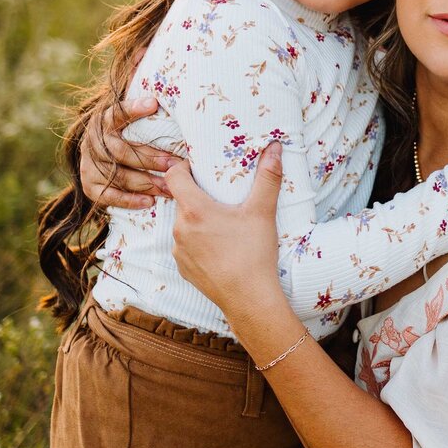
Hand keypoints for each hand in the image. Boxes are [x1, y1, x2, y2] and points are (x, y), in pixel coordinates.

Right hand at [80, 96, 183, 207]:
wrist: (103, 158)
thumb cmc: (130, 137)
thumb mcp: (135, 124)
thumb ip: (148, 116)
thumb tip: (174, 106)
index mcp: (104, 121)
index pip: (116, 113)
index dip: (133, 109)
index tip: (153, 104)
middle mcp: (92, 142)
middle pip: (121, 151)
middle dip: (151, 159)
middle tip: (175, 165)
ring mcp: (88, 165)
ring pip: (117, 175)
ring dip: (146, 182)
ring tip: (169, 188)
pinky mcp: (89, 186)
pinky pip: (108, 195)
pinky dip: (129, 199)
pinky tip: (149, 201)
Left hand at [167, 142, 285, 315]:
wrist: (248, 299)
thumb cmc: (254, 253)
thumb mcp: (262, 212)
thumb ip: (267, 178)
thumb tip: (274, 147)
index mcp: (194, 209)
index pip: (174, 176)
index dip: (183, 167)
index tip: (200, 169)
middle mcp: (179, 228)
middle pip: (182, 201)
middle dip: (198, 196)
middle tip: (222, 198)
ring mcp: (179, 250)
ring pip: (184, 225)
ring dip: (198, 220)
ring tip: (224, 225)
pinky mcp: (183, 267)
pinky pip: (186, 246)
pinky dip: (199, 242)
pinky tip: (221, 248)